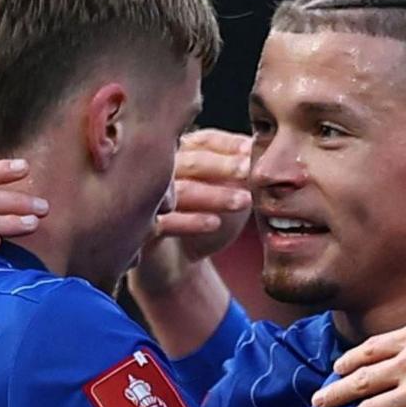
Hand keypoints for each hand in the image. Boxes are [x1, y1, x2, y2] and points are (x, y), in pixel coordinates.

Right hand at [138, 129, 252, 294]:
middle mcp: (157, 172)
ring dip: (214, 194)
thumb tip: (263, 150)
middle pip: (190, 161)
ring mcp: (146, 200)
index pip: (203, 140)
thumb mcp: (224, 194)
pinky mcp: (142, 229)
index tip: (252, 149)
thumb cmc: (200, 220)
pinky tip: (215, 223)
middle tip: (249, 169)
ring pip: (181, 190)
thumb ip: (239, 172)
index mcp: (178, 155)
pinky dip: (191, 222)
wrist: (175, 265)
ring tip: (244, 201)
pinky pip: (166, 222)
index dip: (228, 144)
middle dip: (222, 165)